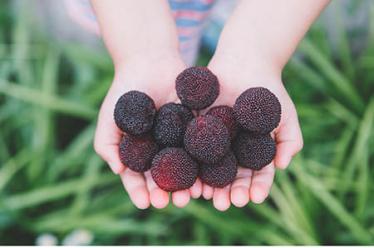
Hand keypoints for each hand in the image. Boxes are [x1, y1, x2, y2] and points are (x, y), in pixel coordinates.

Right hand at [94, 54, 201, 208]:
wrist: (149, 62)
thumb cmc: (125, 91)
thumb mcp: (109, 118)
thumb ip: (107, 145)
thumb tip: (118, 172)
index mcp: (140, 152)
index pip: (139, 178)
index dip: (141, 191)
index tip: (145, 203)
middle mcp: (161, 150)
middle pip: (164, 177)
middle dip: (167, 192)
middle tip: (172, 203)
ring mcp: (180, 140)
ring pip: (185, 167)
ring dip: (188, 183)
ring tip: (191, 195)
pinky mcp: (197, 128)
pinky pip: (202, 148)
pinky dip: (204, 161)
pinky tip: (207, 172)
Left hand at [202, 55, 303, 210]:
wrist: (245, 63)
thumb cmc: (269, 90)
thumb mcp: (285, 115)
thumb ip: (289, 141)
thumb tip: (282, 166)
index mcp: (252, 152)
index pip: (255, 175)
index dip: (255, 188)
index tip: (253, 198)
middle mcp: (232, 151)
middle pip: (230, 176)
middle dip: (228, 192)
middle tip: (224, 204)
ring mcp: (212, 141)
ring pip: (208, 167)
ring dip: (206, 184)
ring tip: (204, 196)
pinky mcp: (195, 128)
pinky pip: (190, 147)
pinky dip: (188, 161)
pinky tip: (187, 172)